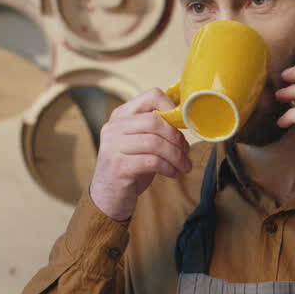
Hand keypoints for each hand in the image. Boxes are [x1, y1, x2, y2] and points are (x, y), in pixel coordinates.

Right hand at [89, 88, 192, 220]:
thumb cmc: (131, 167)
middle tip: (186, 151)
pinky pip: (152, 161)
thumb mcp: (141, 143)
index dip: (172, 107)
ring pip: (154, 142)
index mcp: (121, 115)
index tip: (183, 124)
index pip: (151, 96)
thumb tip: (186, 120)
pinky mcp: (118, 166)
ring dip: (176, 155)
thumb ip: (156, 129)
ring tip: (183, 165)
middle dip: (176, 137)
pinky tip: (173, 173)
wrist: (108, 198)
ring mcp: (112, 146)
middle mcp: (114, 127)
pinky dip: (168, 167)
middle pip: (154, 121)